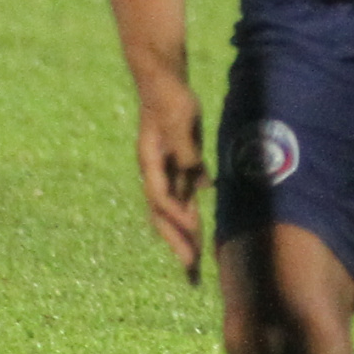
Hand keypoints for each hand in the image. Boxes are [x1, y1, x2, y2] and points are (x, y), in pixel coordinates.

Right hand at [134, 80, 208, 283]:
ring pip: (174, 210)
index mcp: (150, 162)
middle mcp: (155, 172)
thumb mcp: (178, 122)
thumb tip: (198, 184)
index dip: (177, 218)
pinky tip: (202, 230)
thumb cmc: (169, 97)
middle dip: (177, 245)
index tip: (195, 233)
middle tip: (192, 275)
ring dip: (185, 237)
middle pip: (163, 216)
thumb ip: (186, 153)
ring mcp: (166, 168)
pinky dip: (193, 214)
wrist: (163, 78)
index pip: (161, 199)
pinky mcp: (179, 162)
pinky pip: (185, 195)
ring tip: (196, 265)